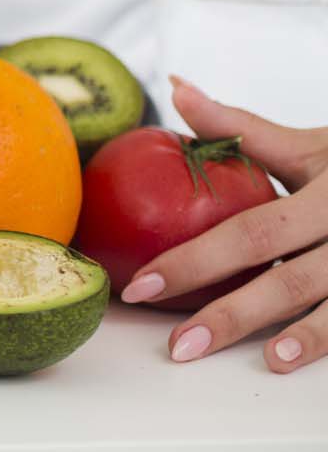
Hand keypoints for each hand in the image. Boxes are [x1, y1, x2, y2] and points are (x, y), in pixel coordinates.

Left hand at [122, 76, 327, 372]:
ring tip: (259, 362)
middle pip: (287, 279)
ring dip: (299, 339)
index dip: (194, 260)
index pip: (250, 231)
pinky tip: (300, 360)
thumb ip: (242, 127)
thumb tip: (176, 89)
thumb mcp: (310, 146)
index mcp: (325, 193)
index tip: (142, 284)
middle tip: (178, 346)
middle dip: (229, 315)